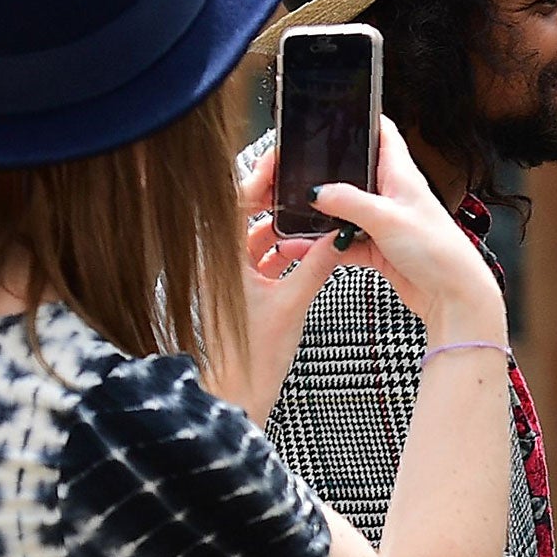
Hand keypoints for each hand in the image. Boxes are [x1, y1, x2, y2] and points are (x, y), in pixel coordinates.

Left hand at [203, 143, 376, 425]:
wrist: (235, 398)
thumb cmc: (251, 358)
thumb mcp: (291, 305)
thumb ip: (315, 265)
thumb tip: (337, 236)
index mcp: (220, 259)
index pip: (237, 203)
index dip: (260, 177)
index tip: (282, 158)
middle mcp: (219, 264)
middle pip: (246, 217)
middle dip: (275, 199)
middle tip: (302, 180)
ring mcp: (228, 278)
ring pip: (255, 239)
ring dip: (283, 227)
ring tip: (312, 214)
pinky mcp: (238, 294)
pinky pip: (260, 260)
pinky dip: (282, 252)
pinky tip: (306, 247)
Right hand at [312, 117, 504, 339]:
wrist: (454, 297)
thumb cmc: (438, 251)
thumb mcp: (388, 218)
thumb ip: (349, 201)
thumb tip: (316, 192)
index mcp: (401, 174)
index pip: (383, 133)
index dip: (361, 117)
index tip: (334, 111)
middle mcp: (393, 195)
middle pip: (355, 172)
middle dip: (328, 171)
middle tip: (297, 169)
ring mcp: (385, 222)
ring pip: (345, 210)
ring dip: (324, 214)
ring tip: (294, 212)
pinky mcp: (379, 249)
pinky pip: (345, 241)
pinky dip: (327, 244)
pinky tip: (306, 246)